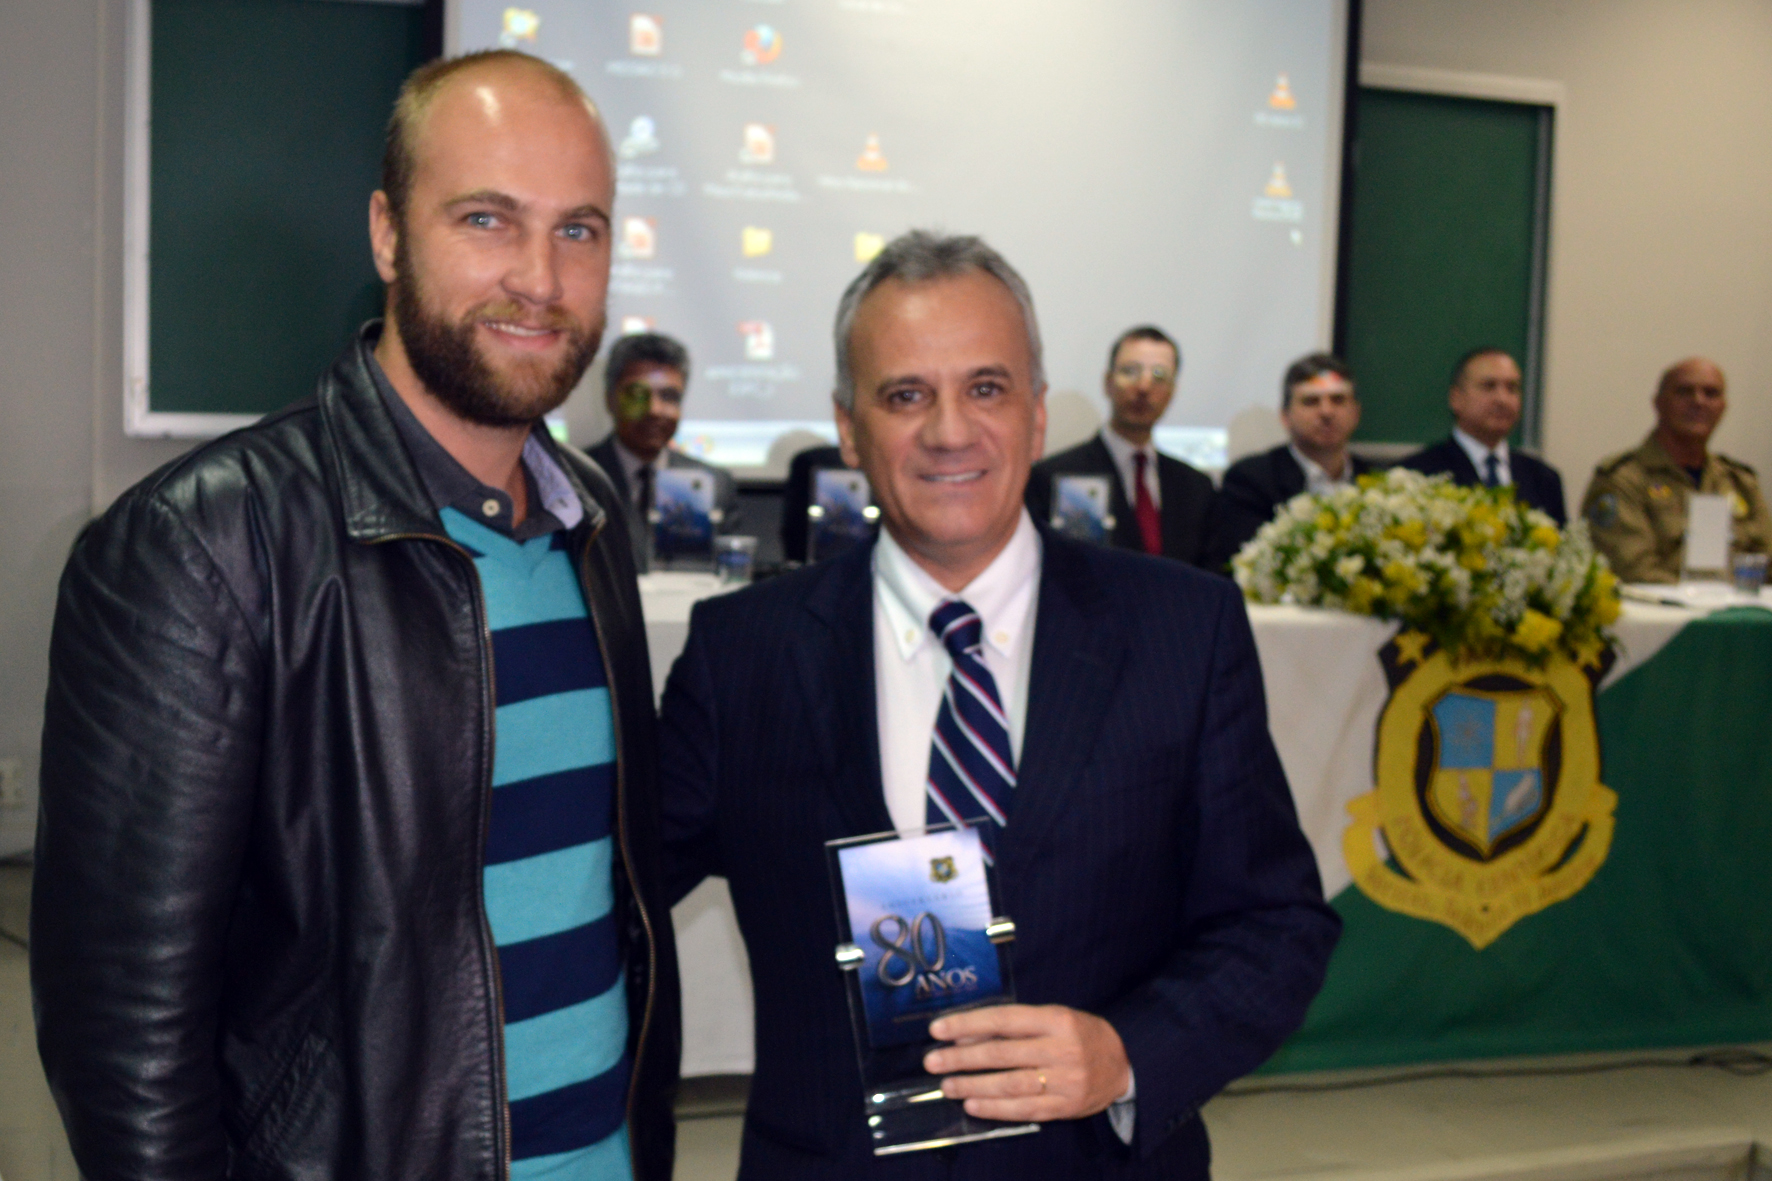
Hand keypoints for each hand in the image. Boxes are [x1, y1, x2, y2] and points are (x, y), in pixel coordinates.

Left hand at [922, 1004, 1130, 1122]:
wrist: (1124, 1063)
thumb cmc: (1079, 1035)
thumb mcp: (1052, 1018)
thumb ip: (1014, 1026)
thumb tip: (967, 1035)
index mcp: (1056, 1020)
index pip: (1003, 1021)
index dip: (967, 1025)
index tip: (938, 1030)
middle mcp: (1061, 1049)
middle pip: (1002, 1054)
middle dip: (961, 1059)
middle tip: (933, 1061)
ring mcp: (1065, 1081)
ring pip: (1009, 1085)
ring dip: (973, 1086)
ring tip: (947, 1086)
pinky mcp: (1066, 1107)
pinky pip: (1024, 1110)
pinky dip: (995, 1109)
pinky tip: (973, 1105)